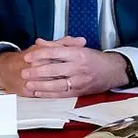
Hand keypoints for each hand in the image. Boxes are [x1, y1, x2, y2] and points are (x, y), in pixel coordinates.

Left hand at [16, 37, 130, 96]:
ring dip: (41, 85)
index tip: (28, 57)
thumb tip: (40, 42)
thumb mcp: (78, 47)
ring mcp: (79, 81)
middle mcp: (79, 67)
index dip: (40, 55)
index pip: (55, 53)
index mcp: (78, 53)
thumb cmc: (94, 58)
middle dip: (37, 72)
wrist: (113, 71)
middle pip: (54, 70)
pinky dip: (48, 94)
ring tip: (28, 84)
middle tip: (24, 72)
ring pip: (57, 84)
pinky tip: (38, 93)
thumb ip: (58, 44)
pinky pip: (61, 94)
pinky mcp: (79, 92)